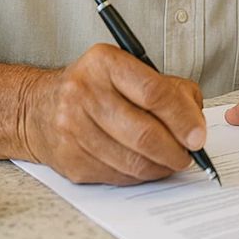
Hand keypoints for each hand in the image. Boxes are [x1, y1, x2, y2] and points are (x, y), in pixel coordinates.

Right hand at [21, 43, 205, 184]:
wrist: (40, 107)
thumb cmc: (96, 87)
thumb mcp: (130, 69)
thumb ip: (170, 89)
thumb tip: (195, 126)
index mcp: (104, 62)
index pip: (154, 92)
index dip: (182, 118)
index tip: (198, 135)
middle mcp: (84, 92)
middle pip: (144, 133)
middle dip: (175, 150)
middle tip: (188, 154)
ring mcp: (73, 128)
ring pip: (132, 161)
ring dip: (161, 167)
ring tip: (170, 161)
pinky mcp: (70, 159)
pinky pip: (117, 176)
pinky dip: (139, 175)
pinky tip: (145, 166)